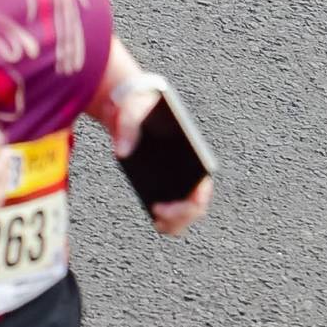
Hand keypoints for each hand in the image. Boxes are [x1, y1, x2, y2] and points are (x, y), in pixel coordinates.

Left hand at [92, 76, 213, 239]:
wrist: (128, 107)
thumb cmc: (137, 105)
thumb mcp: (131, 109)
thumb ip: (126, 127)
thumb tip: (122, 153)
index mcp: (189, 146)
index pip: (204, 178)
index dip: (196, 196)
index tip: (177, 201)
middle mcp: (189, 164)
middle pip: (197, 200)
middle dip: (182, 213)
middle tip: (159, 212)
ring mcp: (179, 176)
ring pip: (188, 209)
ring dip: (178, 221)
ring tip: (159, 222)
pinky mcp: (166, 182)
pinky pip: (175, 207)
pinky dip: (170, 218)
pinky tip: (156, 220)